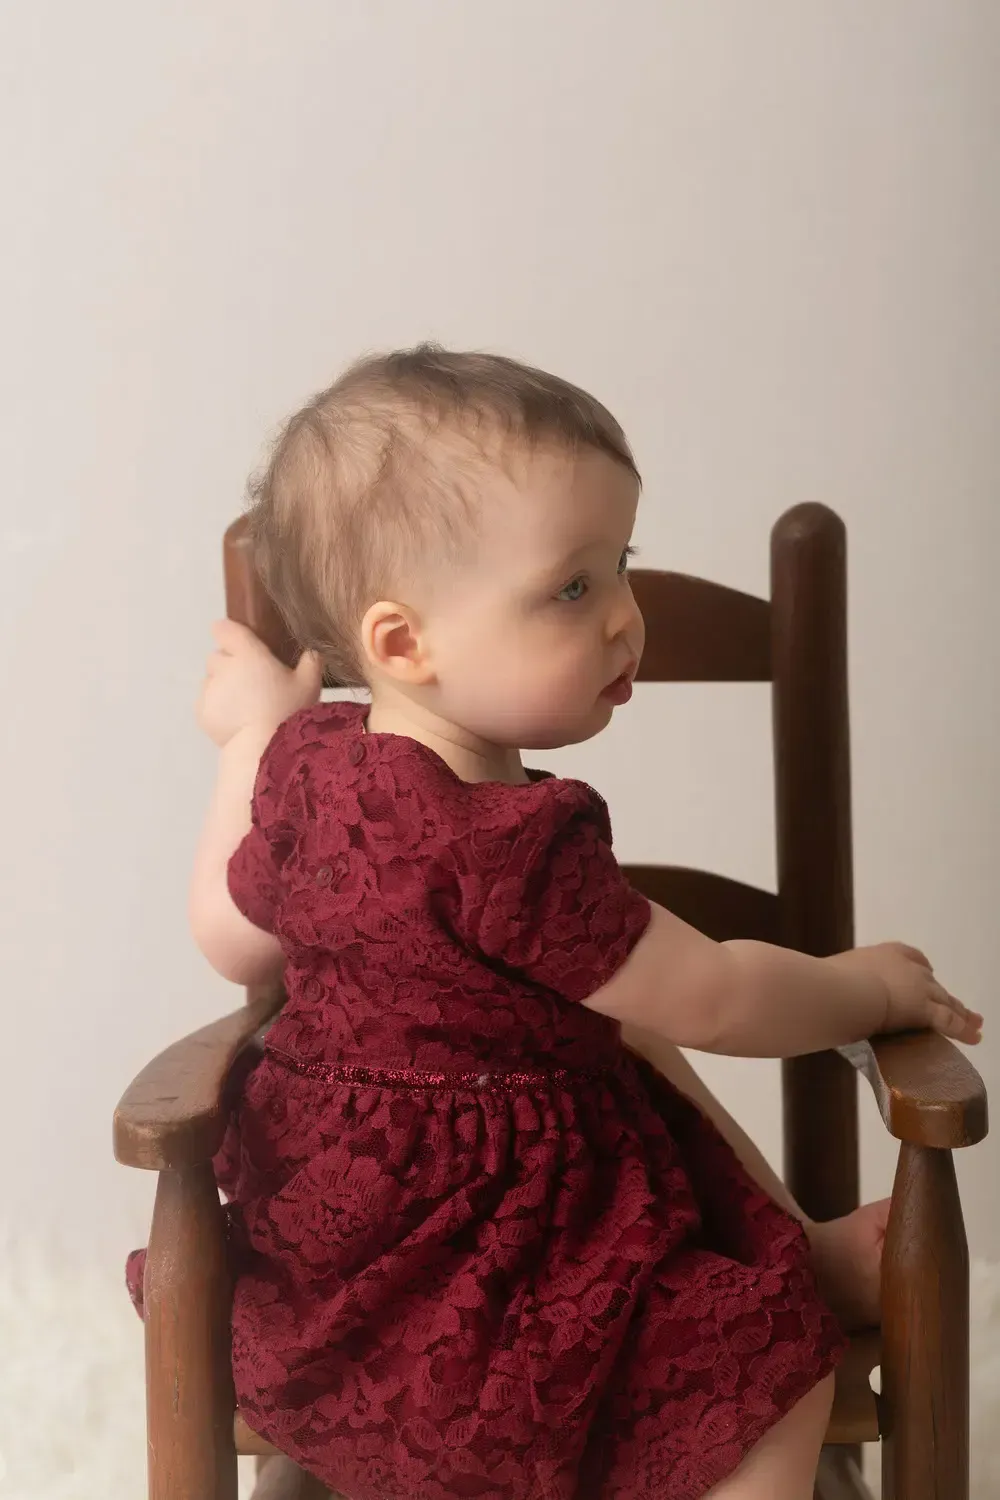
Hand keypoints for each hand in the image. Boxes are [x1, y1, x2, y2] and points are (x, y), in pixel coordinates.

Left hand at [196, 619, 323, 747]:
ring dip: (223, 687)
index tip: (239, 643)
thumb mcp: (310, 685)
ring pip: (211, 680)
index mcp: (248, 653)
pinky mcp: (201, 712)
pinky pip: (205, 702)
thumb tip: (312, 652)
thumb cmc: (289, 712)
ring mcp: (208, 690)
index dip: (229, 634)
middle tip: (251, 683)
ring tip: (244, 707)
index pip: (224, 629)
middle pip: (218, 656)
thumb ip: (311, 662)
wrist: (262, 749)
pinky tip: (235, 721)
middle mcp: (223, 666)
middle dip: (230, 665)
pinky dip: (216, 708)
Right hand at [832, 942, 981, 1044]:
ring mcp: (920, 988)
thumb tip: (827, 991)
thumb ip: (841, 981)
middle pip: (932, 981)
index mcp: (886, 953)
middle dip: (941, 993)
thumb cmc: (832, 980)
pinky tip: (975, 1036)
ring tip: (975, 1020)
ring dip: (961, 1011)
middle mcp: (909, 967)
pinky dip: (964, 1029)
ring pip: (946, 1001)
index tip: (924, 972)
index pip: (911, 956)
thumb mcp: (837, 973)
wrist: (844, 990)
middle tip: (951, 1002)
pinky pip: (950, 1021)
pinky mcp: (925, 1010)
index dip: (920, 967)